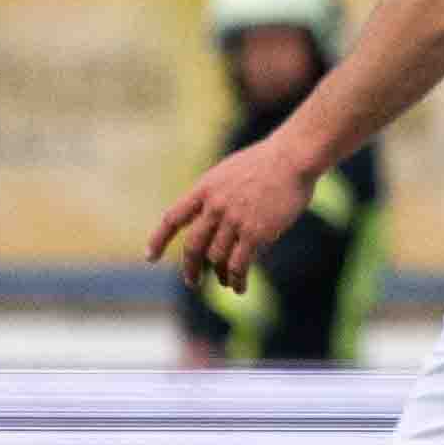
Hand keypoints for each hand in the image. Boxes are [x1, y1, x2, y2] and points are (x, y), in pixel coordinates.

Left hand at [149, 138, 313, 291]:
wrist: (292, 158)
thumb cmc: (268, 162)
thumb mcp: (230, 173)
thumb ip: (217, 195)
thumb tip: (214, 221)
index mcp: (204, 189)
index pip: (173, 218)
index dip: (159, 239)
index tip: (150, 257)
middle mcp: (214, 206)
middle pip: (194, 245)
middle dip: (190, 268)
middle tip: (192, 281)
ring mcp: (234, 220)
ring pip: (217, 257)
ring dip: (220, 274)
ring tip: (228, 283)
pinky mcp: (256, 232)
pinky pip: (239, 264)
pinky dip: (237, 279)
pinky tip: (239, 287)